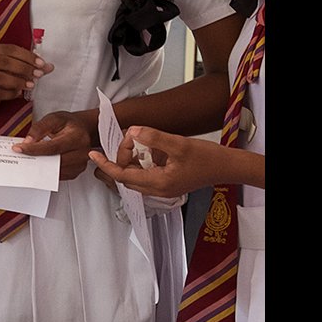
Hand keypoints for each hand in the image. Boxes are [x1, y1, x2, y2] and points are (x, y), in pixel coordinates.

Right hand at [0, 43, 51, 114]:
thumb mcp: (10, 71)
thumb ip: (26, 67)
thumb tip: (48, 67)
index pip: (8, 49)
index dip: (26, 56)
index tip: (40, 63)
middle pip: (3, 61)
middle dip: (23, 68)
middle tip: (37, 74)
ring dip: (18, 81)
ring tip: (30, 85)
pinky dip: (9, 93)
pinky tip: (17, 94)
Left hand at [14, 109, 95, 179]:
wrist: (82, 130)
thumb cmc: (68, 124)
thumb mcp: (54, 118)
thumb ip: (40, 128)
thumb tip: (28, 142)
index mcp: (77, 137)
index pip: (53, 147)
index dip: (34, 149)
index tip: (18, 149)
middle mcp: (82, 152)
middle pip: (54, 162)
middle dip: (35, 159)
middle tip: (18, 156)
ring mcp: (79, 164)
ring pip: (55, 171)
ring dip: (38, 167)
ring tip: (26, 160)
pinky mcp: (75, 172)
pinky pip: (57, 176)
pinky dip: (45, 172)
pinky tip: (36, 165)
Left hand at [90, 126, 226, 196]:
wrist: (228, 167)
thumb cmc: (208, 158)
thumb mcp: (179, 144)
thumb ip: (154, 138)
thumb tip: (133, 131)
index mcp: (158, 183)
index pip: (122, 175)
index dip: (105, 165)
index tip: (93, 155)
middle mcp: (157, 189)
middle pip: (126, 175)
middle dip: (122, 156)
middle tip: (129, 138)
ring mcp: (163, 188)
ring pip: (135, 174)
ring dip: (133, 158)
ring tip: (139, 141)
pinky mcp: (168, 183)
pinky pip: (146, 173)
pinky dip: (144, 160)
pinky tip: (153, 148)